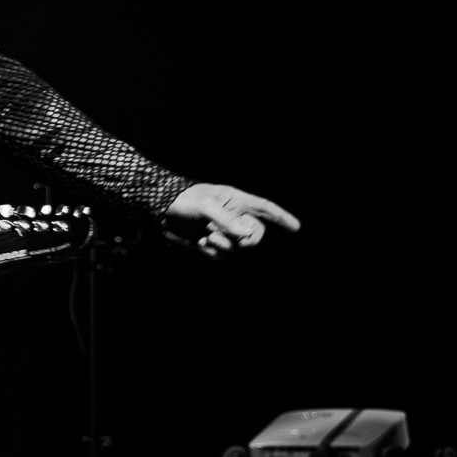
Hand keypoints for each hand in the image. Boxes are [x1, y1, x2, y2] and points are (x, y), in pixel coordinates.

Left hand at [165, 183, 300, 256]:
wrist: (159, 210)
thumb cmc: (182, 200)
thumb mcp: (205, 205)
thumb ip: (227, 220)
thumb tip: (247, 234)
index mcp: (236, 201)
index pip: (265, 209)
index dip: (281, 218)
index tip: (296, 227)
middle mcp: (233, 217)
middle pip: (256, 234)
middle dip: (247, 239)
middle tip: (229, 235)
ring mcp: (222, 231)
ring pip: (238, 247)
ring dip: (225, 244)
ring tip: (207, 234)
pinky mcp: (210, 243)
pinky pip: (222, 255)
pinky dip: (214, 252)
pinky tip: (201, 242)